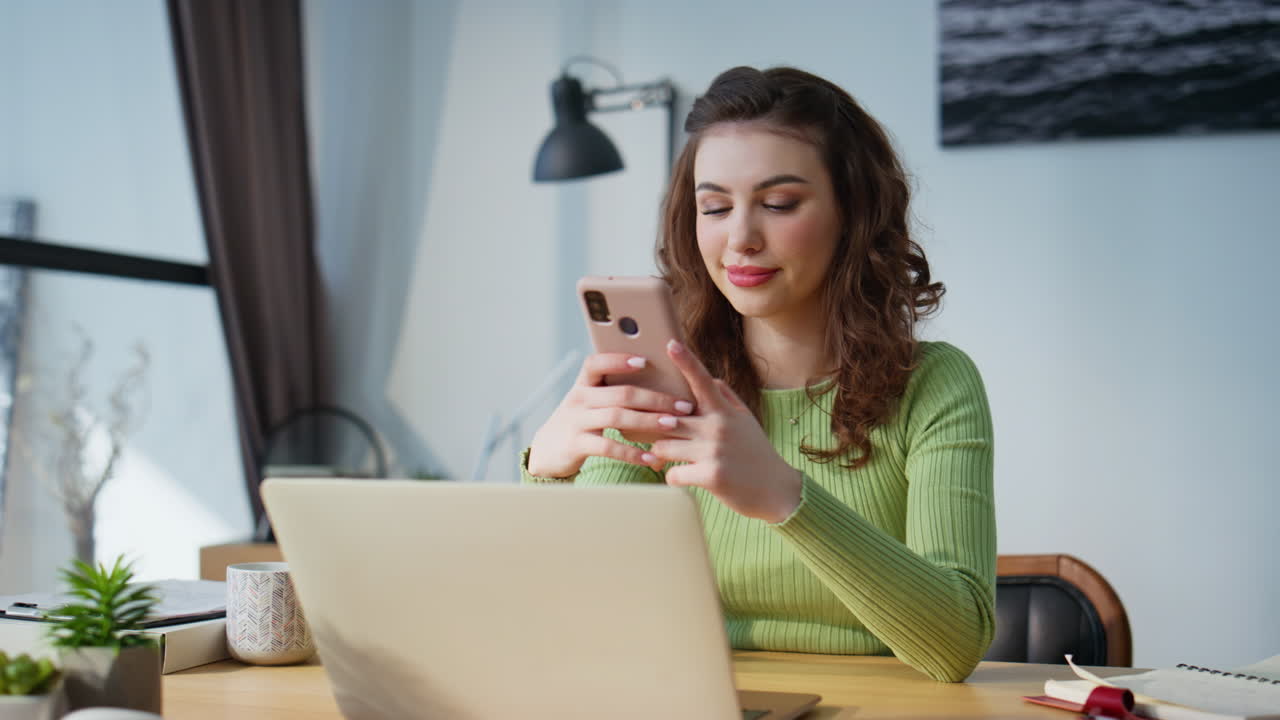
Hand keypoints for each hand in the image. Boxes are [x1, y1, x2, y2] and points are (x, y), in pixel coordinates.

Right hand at [526, 353, 694, 477]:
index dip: (618, 360)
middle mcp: (578, 399)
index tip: (645, 360)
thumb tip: (656, 379)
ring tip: (672, 425)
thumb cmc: (580, 421)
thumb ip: (612, 390)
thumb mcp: (588, 401)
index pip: (596, 363)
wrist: (547, 450)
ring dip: (648, 421)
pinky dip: (632, 453)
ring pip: (616, 417)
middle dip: (655, 398)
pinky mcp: (576, 444)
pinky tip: (651, 458)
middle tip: (683, 405)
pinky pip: (608, 447)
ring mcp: (576, 421)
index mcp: (583, 384)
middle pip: (620, 393)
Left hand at [649, 340, 802, 522]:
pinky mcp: (710, 475)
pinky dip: (674, 478)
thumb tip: (712, 380)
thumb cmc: (756, 454)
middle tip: (662, 438)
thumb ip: (728, 399)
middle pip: (667, 420)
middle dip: (658, 431)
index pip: (702, 381)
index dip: (685, 361)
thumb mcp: (746, 421)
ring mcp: (714, 451)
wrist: (777, 491)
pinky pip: (672, 474)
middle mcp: (718, 427)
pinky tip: (687, 478)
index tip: (670, 343)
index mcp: (725, 412)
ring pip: (662, 447)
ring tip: (677, 460)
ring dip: (663, 456)